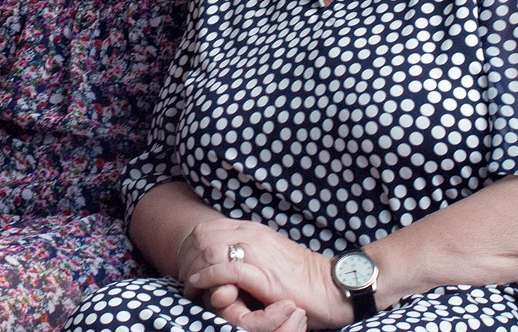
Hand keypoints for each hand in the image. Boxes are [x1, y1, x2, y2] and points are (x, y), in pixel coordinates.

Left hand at [176, 219, 345, 326]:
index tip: (188, 267)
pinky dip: (207, 278)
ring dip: (194, 269)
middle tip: (185, 280)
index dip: (192, 248)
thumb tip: (222, 263)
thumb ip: (246, 255)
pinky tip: (200, 287)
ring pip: (210, 249)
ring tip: (190, 288)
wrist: (332, 288)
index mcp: (253, 229)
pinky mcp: (263, 274)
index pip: (207, 228)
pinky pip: (225, 269)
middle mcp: (252, 236)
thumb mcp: (269, 257)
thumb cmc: (301, 279)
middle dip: (188, 258)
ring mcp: (258, 253)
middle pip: (203, 236)